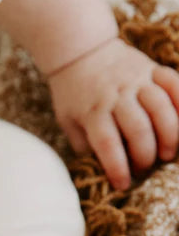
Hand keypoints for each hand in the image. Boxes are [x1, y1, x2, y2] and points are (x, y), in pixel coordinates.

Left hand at [49, 37, 178, 189]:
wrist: (81, 51)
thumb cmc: (73, 94)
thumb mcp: (68, 121)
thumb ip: (83, 144)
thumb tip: (99, 169)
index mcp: (93, 112)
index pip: (108, 144)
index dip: (117, 167)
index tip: (123, 185)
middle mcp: (116, 95)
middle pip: (138, 128)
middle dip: (146, 154)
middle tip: (147, 168)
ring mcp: (137, 80)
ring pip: (161, 107)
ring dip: (170, 133)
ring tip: (169, 153)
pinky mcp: (152, 68)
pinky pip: (174, 83)